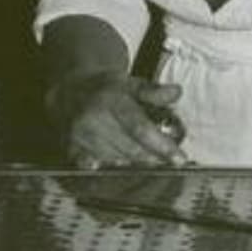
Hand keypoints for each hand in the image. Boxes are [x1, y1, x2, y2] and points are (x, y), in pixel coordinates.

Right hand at [52, 74, 188, 168]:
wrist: (74, 90)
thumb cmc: (111, 88)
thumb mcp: (134, 83)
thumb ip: (155, 91)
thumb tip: (176, 92)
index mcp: (112, 100)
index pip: (139, 128)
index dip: (161, 145)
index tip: (179, 158)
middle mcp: (94, 119)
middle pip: (129, 149)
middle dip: (152, 157)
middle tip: (169, 159)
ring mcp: (80, 136)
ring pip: (116, 160)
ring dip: (135, 162)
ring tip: (147, 156)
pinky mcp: (71, 149)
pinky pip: (97, 166)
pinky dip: (111, 167)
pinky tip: (121, 163)